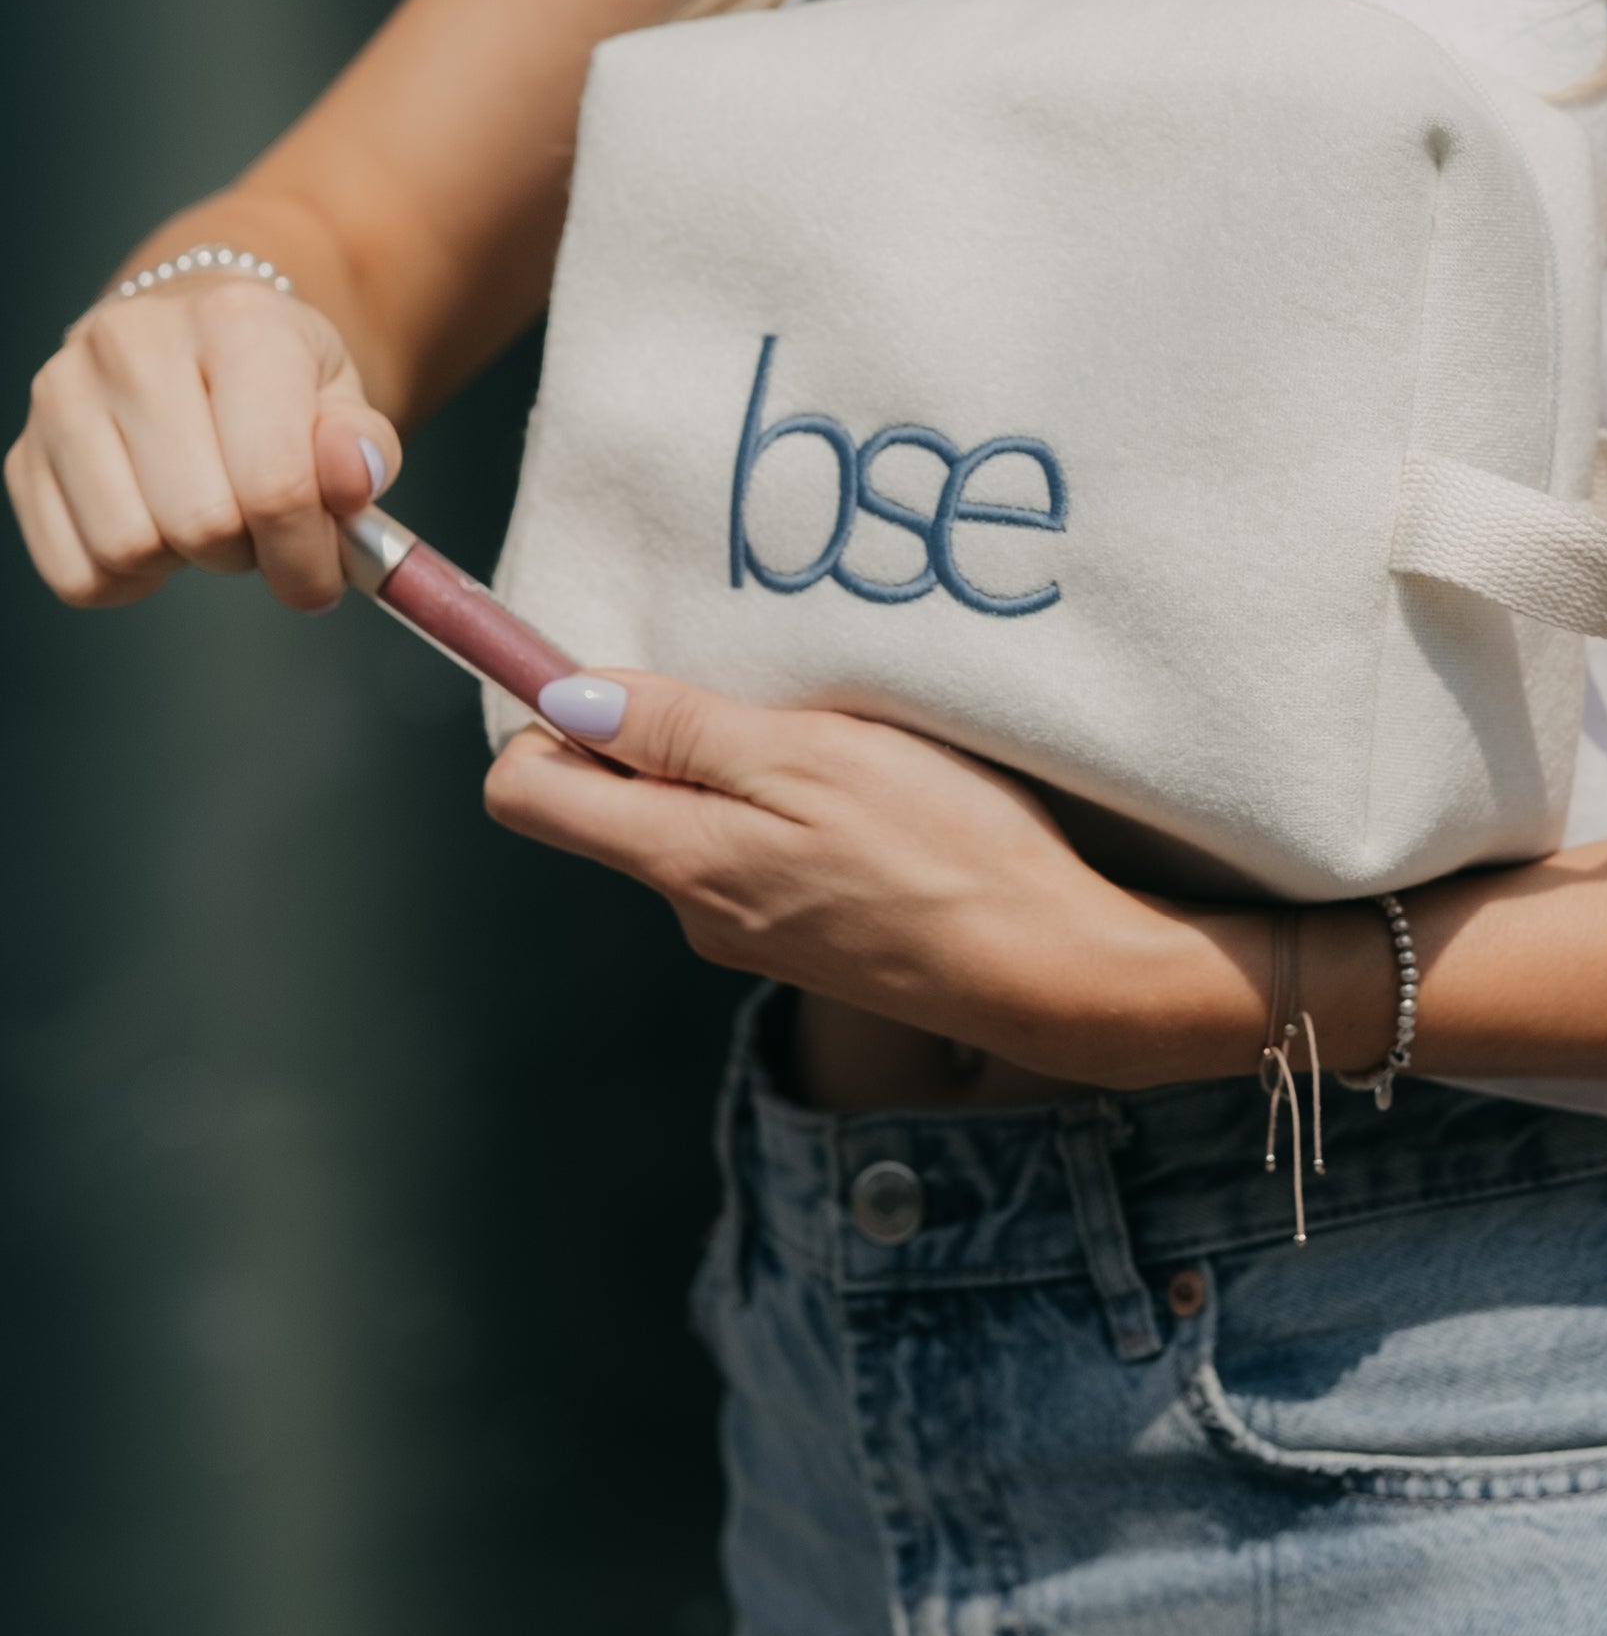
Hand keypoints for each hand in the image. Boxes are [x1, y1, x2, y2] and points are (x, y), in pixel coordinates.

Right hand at [6, 277, 402, 610]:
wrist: (198, 335)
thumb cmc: (279, 378)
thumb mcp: (344, 398)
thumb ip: (364, 447)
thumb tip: (351, 480)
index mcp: (234, 323)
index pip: (275, 484)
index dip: (308, 554)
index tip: (323, 577)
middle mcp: (132, 345)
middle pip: (201, 523)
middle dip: (250, 553)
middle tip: (266, 532)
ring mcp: (62, 395)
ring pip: (128, 548)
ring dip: (185, 562)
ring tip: (211, 518)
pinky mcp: (22, 454)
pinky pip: (75, 572)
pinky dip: (126, 579)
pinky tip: (158, 530)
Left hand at [481, 669, 1259, 1088]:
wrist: (1053, 967)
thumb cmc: (948, 854)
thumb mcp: (812, 759)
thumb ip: (680, 733)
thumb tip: (565, 699)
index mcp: (680, 859)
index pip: (525, 792)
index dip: (548, 716)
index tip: (612, 669)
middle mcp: (694, 908)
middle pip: (610, 802)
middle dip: (662, 735)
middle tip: (764, 698)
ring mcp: (751, 931)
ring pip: (694, 822)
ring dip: (741, 771)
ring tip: (839, 750)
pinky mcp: (806, 936)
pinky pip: (756, 852)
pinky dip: (789, 811)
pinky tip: (869, 802)